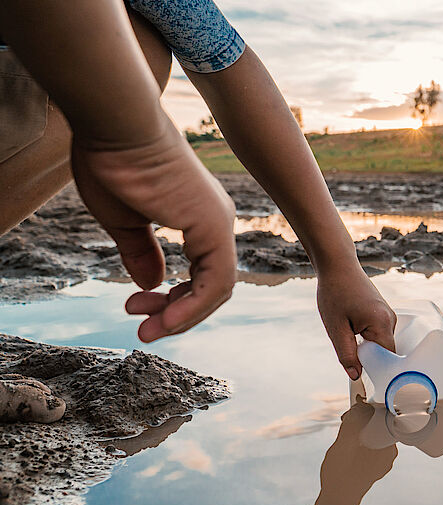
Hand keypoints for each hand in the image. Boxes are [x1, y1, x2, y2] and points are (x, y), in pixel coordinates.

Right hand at [71, 121, 236, 341]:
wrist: (116, 126)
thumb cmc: (113, 163)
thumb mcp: (126, 221)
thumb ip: (141, 252)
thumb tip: (151, 284)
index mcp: (198, 217)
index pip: (199, 273)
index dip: (172, 300)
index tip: (135, 309)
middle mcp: (215, 221)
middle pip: (210, 285)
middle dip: (176, 313)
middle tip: (140, 327)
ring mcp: (218, 224)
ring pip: (217, 289)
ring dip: (183, 317)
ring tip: (148, 331)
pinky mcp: (213, 226)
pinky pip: (215, 282)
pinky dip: (192, 308)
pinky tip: (164, 321)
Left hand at [316, 267, 395, 379]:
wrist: (338, 266)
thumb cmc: (335, 292)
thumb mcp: (336, 328)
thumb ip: (347, 354)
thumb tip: (356, 376)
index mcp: (382, 323)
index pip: (387, 358)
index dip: (375, 370)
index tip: (362, 377)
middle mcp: (391, 319)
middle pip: (385, 352)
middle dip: (368, 357)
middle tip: (348, 353)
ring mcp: (389, 315)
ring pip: (381, 343)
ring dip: (366, 346)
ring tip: (348, 333)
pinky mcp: (384, 313)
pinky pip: (379, 334)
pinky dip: (367, 338)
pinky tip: (352, 328)